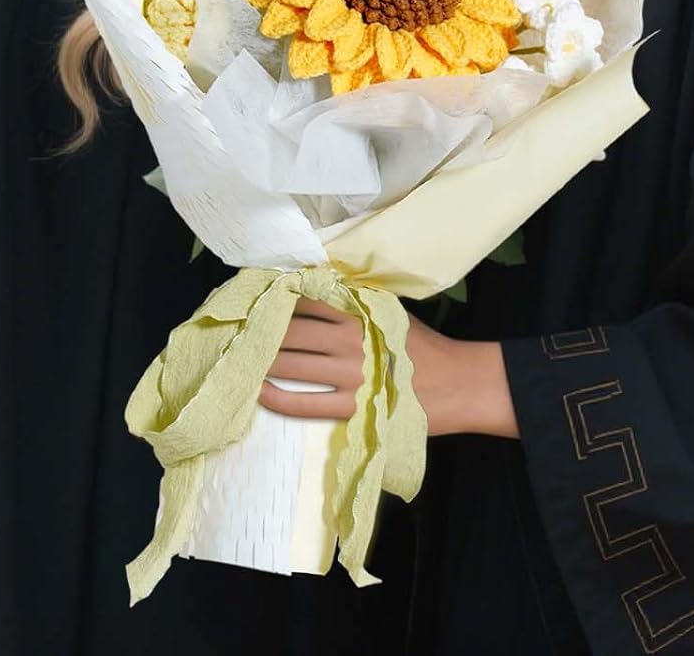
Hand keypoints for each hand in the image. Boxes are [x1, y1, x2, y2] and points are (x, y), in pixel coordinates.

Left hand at [259, 300, 519, 438]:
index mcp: (357, 312)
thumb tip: (314, 286)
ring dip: (264, 362)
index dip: (276, 300)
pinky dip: (278, 398)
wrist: (455, 384)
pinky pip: (305, 403)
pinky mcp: (352, 407)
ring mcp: (349, 375)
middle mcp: (349, 340)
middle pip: (291, 332)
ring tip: (242, 360)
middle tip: (238, 333)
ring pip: (293, 365)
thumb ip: (355, 299)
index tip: (253, 302)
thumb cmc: (419, 345)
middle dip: (262, 332)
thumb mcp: (388, 310)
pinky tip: (260, 392)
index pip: (305, 300)